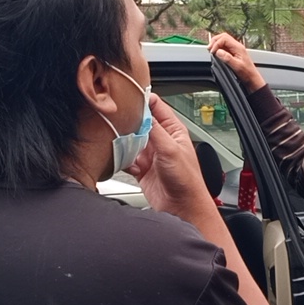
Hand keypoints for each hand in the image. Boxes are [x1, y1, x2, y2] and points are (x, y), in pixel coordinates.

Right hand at [126, 94, 213, 219]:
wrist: (182, 207)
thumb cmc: (187, 180)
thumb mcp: (170, 149)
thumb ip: (155, 129)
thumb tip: (142, 111)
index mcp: (173, 130)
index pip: (156, 106)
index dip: (142, 100)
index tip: (127, 96)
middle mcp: (161, 140)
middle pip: (140, 122)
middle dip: (129, 121)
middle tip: (117, 119)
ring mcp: (150, 154)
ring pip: (130, 139)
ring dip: (124, 141)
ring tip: (119, 141)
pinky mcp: (141, 168)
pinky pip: (126, 158)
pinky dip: (122, 159)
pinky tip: (125, 162)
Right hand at [208, 33, 266, 92]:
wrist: (252, 78)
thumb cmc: (247, 73)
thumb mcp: (237, 66)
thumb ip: (227, 58)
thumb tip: (218, 52)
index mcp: (238, 47)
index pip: (224, 38)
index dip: (216, 44)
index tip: (212, 52)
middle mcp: (236, 46)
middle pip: (223, 37)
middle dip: (214, 41)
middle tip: (209, 49)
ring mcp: (234, 49)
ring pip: (223, 41)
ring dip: (215, 44)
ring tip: (211, 50)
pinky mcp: (233, 53)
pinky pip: (224, 47)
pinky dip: (218, 48)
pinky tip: (215, 53)